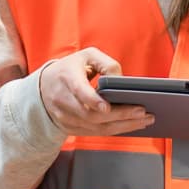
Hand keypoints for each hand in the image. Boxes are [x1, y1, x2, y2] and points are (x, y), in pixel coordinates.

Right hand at [39, 48, 154, 136]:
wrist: (44, 87)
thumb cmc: (70, 68)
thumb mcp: (86, 55)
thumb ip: (106, 63)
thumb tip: (121, 80)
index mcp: (66, 78)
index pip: (79, 92)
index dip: (92, 101)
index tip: (108, 107)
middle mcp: (63, 100)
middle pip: (92, 115)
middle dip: (120, 115)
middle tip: (143, 112)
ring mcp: (65, 117)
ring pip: (95, 127)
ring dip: (122, 126)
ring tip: (144, 120)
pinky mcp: (70, 128)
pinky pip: (95, 133)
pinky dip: (115, 131)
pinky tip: (132, 125)